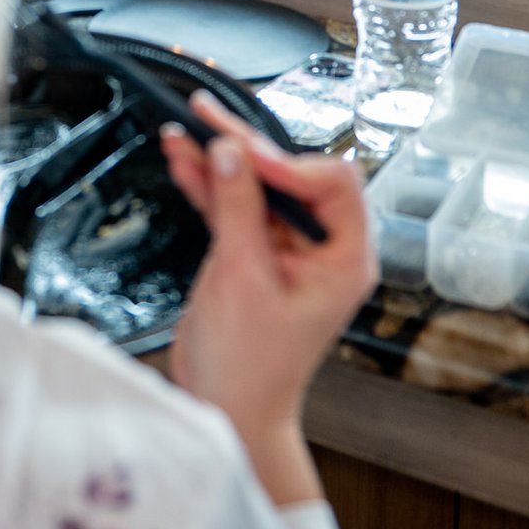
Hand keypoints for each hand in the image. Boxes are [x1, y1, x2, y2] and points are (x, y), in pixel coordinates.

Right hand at [164, 94, 376, 507]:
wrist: (227, 410)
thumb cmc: (251, 368)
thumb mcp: (244, 278)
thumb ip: (238, 209)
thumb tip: (232, 153)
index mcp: (344, 259)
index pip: (332, 183)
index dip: (288, 162)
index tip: (245, 154)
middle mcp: (321, 249)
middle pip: (291, 176)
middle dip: (248, 149)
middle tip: (210, 119)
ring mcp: (285, 250)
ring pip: (256, 186)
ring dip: (220, 160)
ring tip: (186, 130)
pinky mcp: (253, 253)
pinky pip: (233, 205)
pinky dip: (208, 184)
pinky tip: (184, 160)